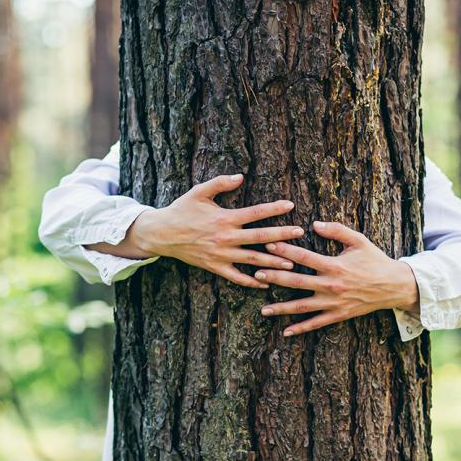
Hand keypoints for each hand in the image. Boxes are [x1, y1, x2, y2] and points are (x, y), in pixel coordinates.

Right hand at [129, 173, 304, 288]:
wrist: (161, 234)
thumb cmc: (182, 210)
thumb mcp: (199, 192)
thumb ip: (221, 183)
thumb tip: (241, 176)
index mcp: (225, 218)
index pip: (255, 213)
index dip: (274, 208)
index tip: (290, 205)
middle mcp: (226, 238)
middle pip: (260, 237)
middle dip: (282, 235)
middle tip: (300, 233)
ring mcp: (221, 255)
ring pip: (252, 260)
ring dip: (273, 262)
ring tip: (291, 263)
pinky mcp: (215, 267)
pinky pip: (236, 277)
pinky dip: (251, 282)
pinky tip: (266, 283)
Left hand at [254, 220, 419, 335]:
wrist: (394, 286)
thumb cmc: (375, 260)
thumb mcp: (359, 240)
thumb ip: (337, 230)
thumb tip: (314, 224)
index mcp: (335, 265)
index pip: (304, 257)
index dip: (284, 250)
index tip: (268, 245)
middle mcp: (331, 285)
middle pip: (297, 282)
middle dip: (275, 278)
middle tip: (257, 274)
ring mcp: (334, 302)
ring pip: (302, 306)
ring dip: (281, 308)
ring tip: (263, 310)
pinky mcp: (338, 315)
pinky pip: (316, 323)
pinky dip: (301, 328)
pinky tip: (285, 331)